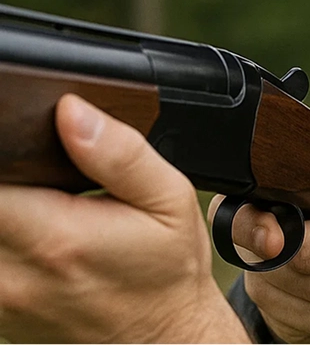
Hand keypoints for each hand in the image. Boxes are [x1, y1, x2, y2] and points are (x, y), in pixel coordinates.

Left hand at [0, 94, 248, 342]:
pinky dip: (4, 231)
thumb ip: (121, 153)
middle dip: (5, 176)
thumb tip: (72, 111)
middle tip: (42, 176)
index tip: (19, 138)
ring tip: (39, 199)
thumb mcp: (169, 199)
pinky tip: (33, 227)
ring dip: (4, 204)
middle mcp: (12, 273)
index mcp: (56, 236)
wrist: (163, 337)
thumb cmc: (168, 271)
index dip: (1, 148)